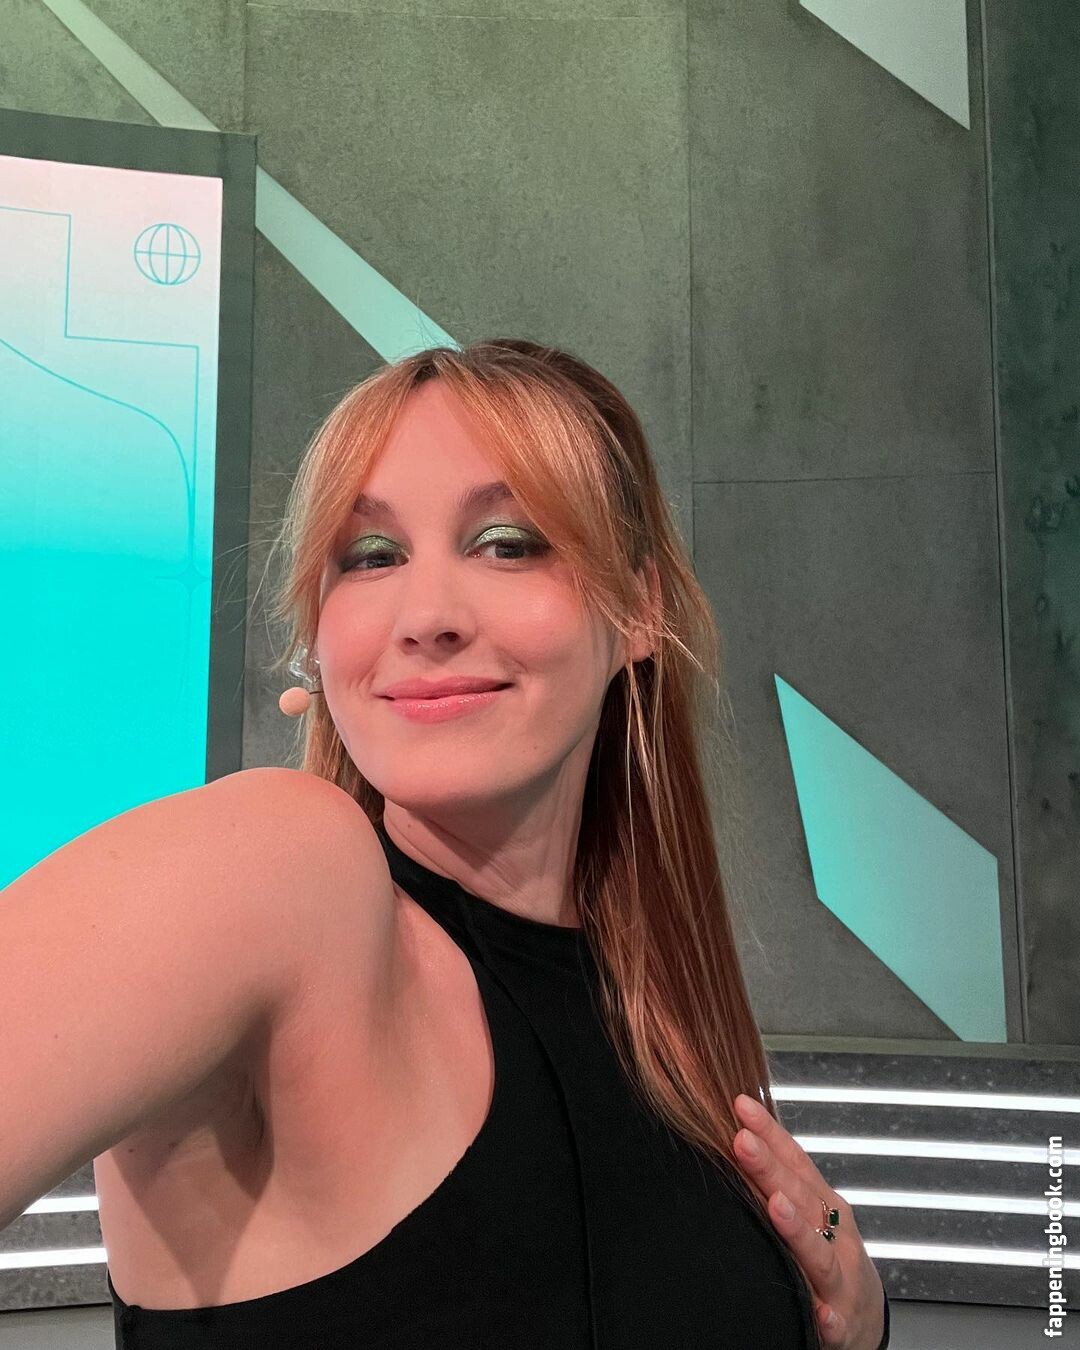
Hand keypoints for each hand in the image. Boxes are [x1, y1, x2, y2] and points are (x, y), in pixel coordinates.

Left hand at [732, 1093, 885, 1348]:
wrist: (864, 1320)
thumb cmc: (829, 1256)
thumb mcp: (812, 1214)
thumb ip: (780, 1180)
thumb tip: (738, 1133)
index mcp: (824, 1205)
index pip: (795, 1162)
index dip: (770, 1133)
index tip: (741, 1105)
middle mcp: (836, 1236)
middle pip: (800, 1197)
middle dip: (771, 1168)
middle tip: (742, 1140)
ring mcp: (841, 1279)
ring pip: (818, 1255)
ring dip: (798, 1230)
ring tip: (777, 1207)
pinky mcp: (841, 1324)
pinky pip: (835, 1322)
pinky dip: (830, 1318)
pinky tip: (822, 1314)